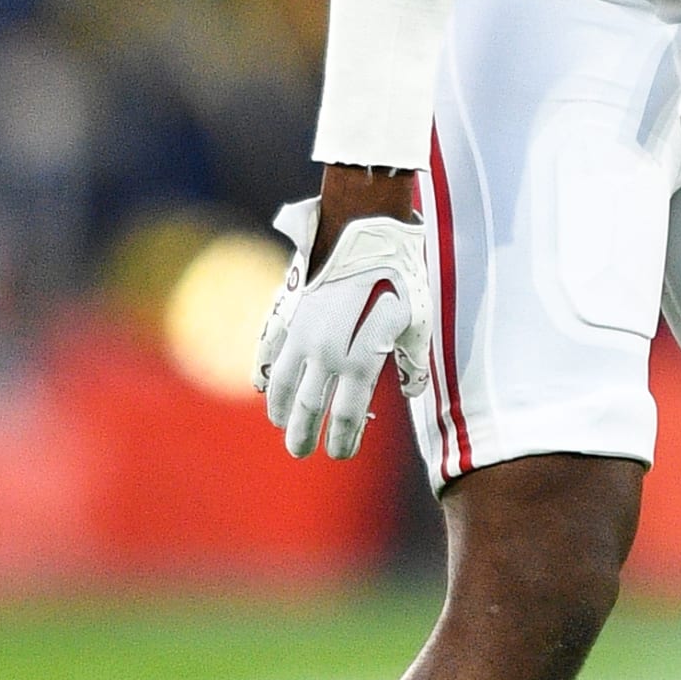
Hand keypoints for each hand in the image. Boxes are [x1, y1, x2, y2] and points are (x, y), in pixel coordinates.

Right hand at [255, 197, 430, 460]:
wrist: (365, 226)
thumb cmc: (400, 273)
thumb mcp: (418, 319)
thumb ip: (413, 359)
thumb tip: (412, 389)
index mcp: (360, 359)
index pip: (347, 415)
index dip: (342, 439)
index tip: (339, 453)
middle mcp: (325, 352)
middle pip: (308, 407)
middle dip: (303, 434)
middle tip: (300, 450)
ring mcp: (301, 332)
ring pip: (281, 382)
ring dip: (280, 408)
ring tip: (282, 423)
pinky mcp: (287, 311)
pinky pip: (268, 349)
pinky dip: (264, 371)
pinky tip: (263, 386)